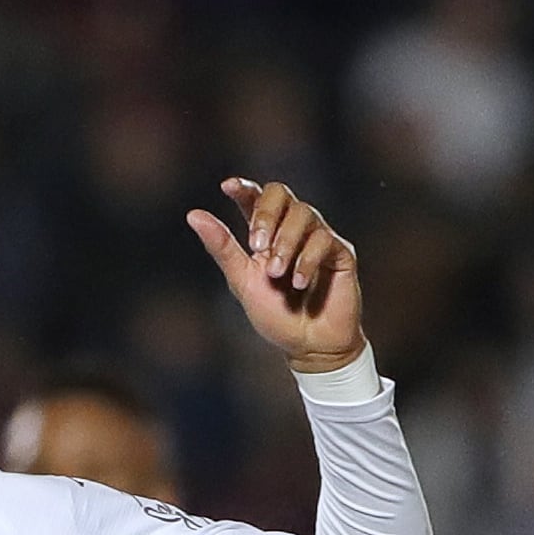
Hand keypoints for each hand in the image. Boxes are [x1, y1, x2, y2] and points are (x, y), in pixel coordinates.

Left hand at [187, 178, 364, 373]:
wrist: (310, 347)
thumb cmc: (276, 316)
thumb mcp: (243, 282)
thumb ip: (222, 248)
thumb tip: (193, 214)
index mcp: (266, 234)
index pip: (255, 198)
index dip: (243, 188)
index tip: (227, 187)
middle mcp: (292, 229)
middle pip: (279, 192)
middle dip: (266, 214)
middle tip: (256, 246)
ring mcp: (318, 238)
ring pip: (303, 213)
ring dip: (286, 242)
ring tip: (277, 273)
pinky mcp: (341, 252)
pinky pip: (324, 239)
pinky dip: (307, 260)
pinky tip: (297, 283)